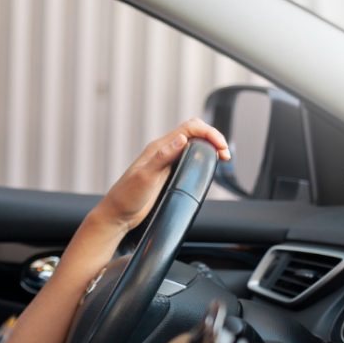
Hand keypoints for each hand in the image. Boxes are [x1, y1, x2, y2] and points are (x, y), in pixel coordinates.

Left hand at [93, 118, 229, 232]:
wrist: (117, 214)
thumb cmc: (126, 197)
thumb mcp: (145, 177)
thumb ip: (162, 158)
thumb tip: (181, 139)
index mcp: (158, 148)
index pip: (189, 128)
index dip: (209, 133)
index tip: (221, 147)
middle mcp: (163, 152)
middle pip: (194, 133)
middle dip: (213, 138)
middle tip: (226, 155)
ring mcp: (165, 162)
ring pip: (192, 145)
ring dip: (209, 147)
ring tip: (222, 158)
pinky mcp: (167, 174)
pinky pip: (188, 158)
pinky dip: (202, 158)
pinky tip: (207, 168)